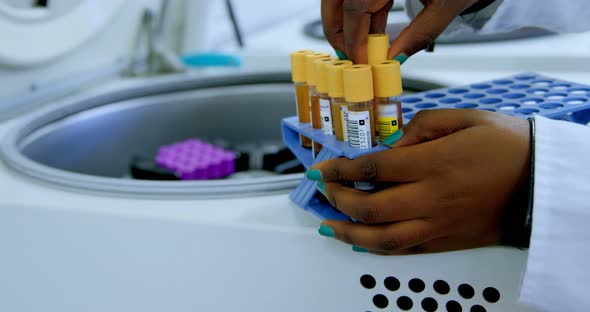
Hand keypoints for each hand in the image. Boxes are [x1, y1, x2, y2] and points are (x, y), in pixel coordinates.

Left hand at [310, 109, 530, 253]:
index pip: (372, 169)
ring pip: (383, 239)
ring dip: (349, 234)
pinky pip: (406, 250)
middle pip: (370, 208)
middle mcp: (431, 198)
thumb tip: (391, 143)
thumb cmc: (507, 145)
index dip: (339, 170)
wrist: (542, 182)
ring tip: (328, 226)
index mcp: (433, 164)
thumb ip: (421, 126)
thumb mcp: (465, 118)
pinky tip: (362, 243)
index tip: (321, 169)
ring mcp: (438, 224)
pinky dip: (379, 248)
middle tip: (324, 190)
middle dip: (338, 199)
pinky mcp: (447, 240)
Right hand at [321, 0, 477, 62]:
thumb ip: (420, 34)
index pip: (355, 6)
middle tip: (346, 55)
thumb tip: (393, 59)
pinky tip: (373, 29)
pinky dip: (361, 8)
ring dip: (346, 20)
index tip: (357, 60)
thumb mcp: (447, 4)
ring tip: (361, 46)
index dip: (352, 37)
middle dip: (336, 28)